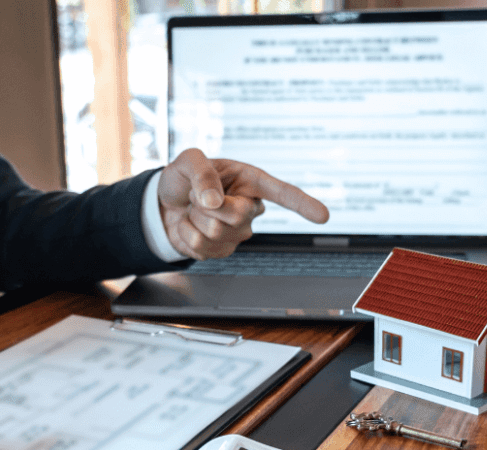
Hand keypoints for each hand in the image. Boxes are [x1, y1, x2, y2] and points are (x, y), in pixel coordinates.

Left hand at [158, 148, 328, 259]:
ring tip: (193, 209)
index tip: (323, 216)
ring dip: (193, 218)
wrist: (163, 204)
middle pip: (238, 216)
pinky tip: (189, 225)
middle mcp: (250, 209)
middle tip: (196, 196)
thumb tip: (215, 202)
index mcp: (250, 181)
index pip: (282, 193)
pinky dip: (185, 233)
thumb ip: (202, 174)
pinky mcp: (221, 251)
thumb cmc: (183, 178)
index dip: (303, 204)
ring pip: (216, 233)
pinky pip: (201, 248)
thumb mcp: (188, 161)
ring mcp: (237, 233)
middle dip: (208, 205)